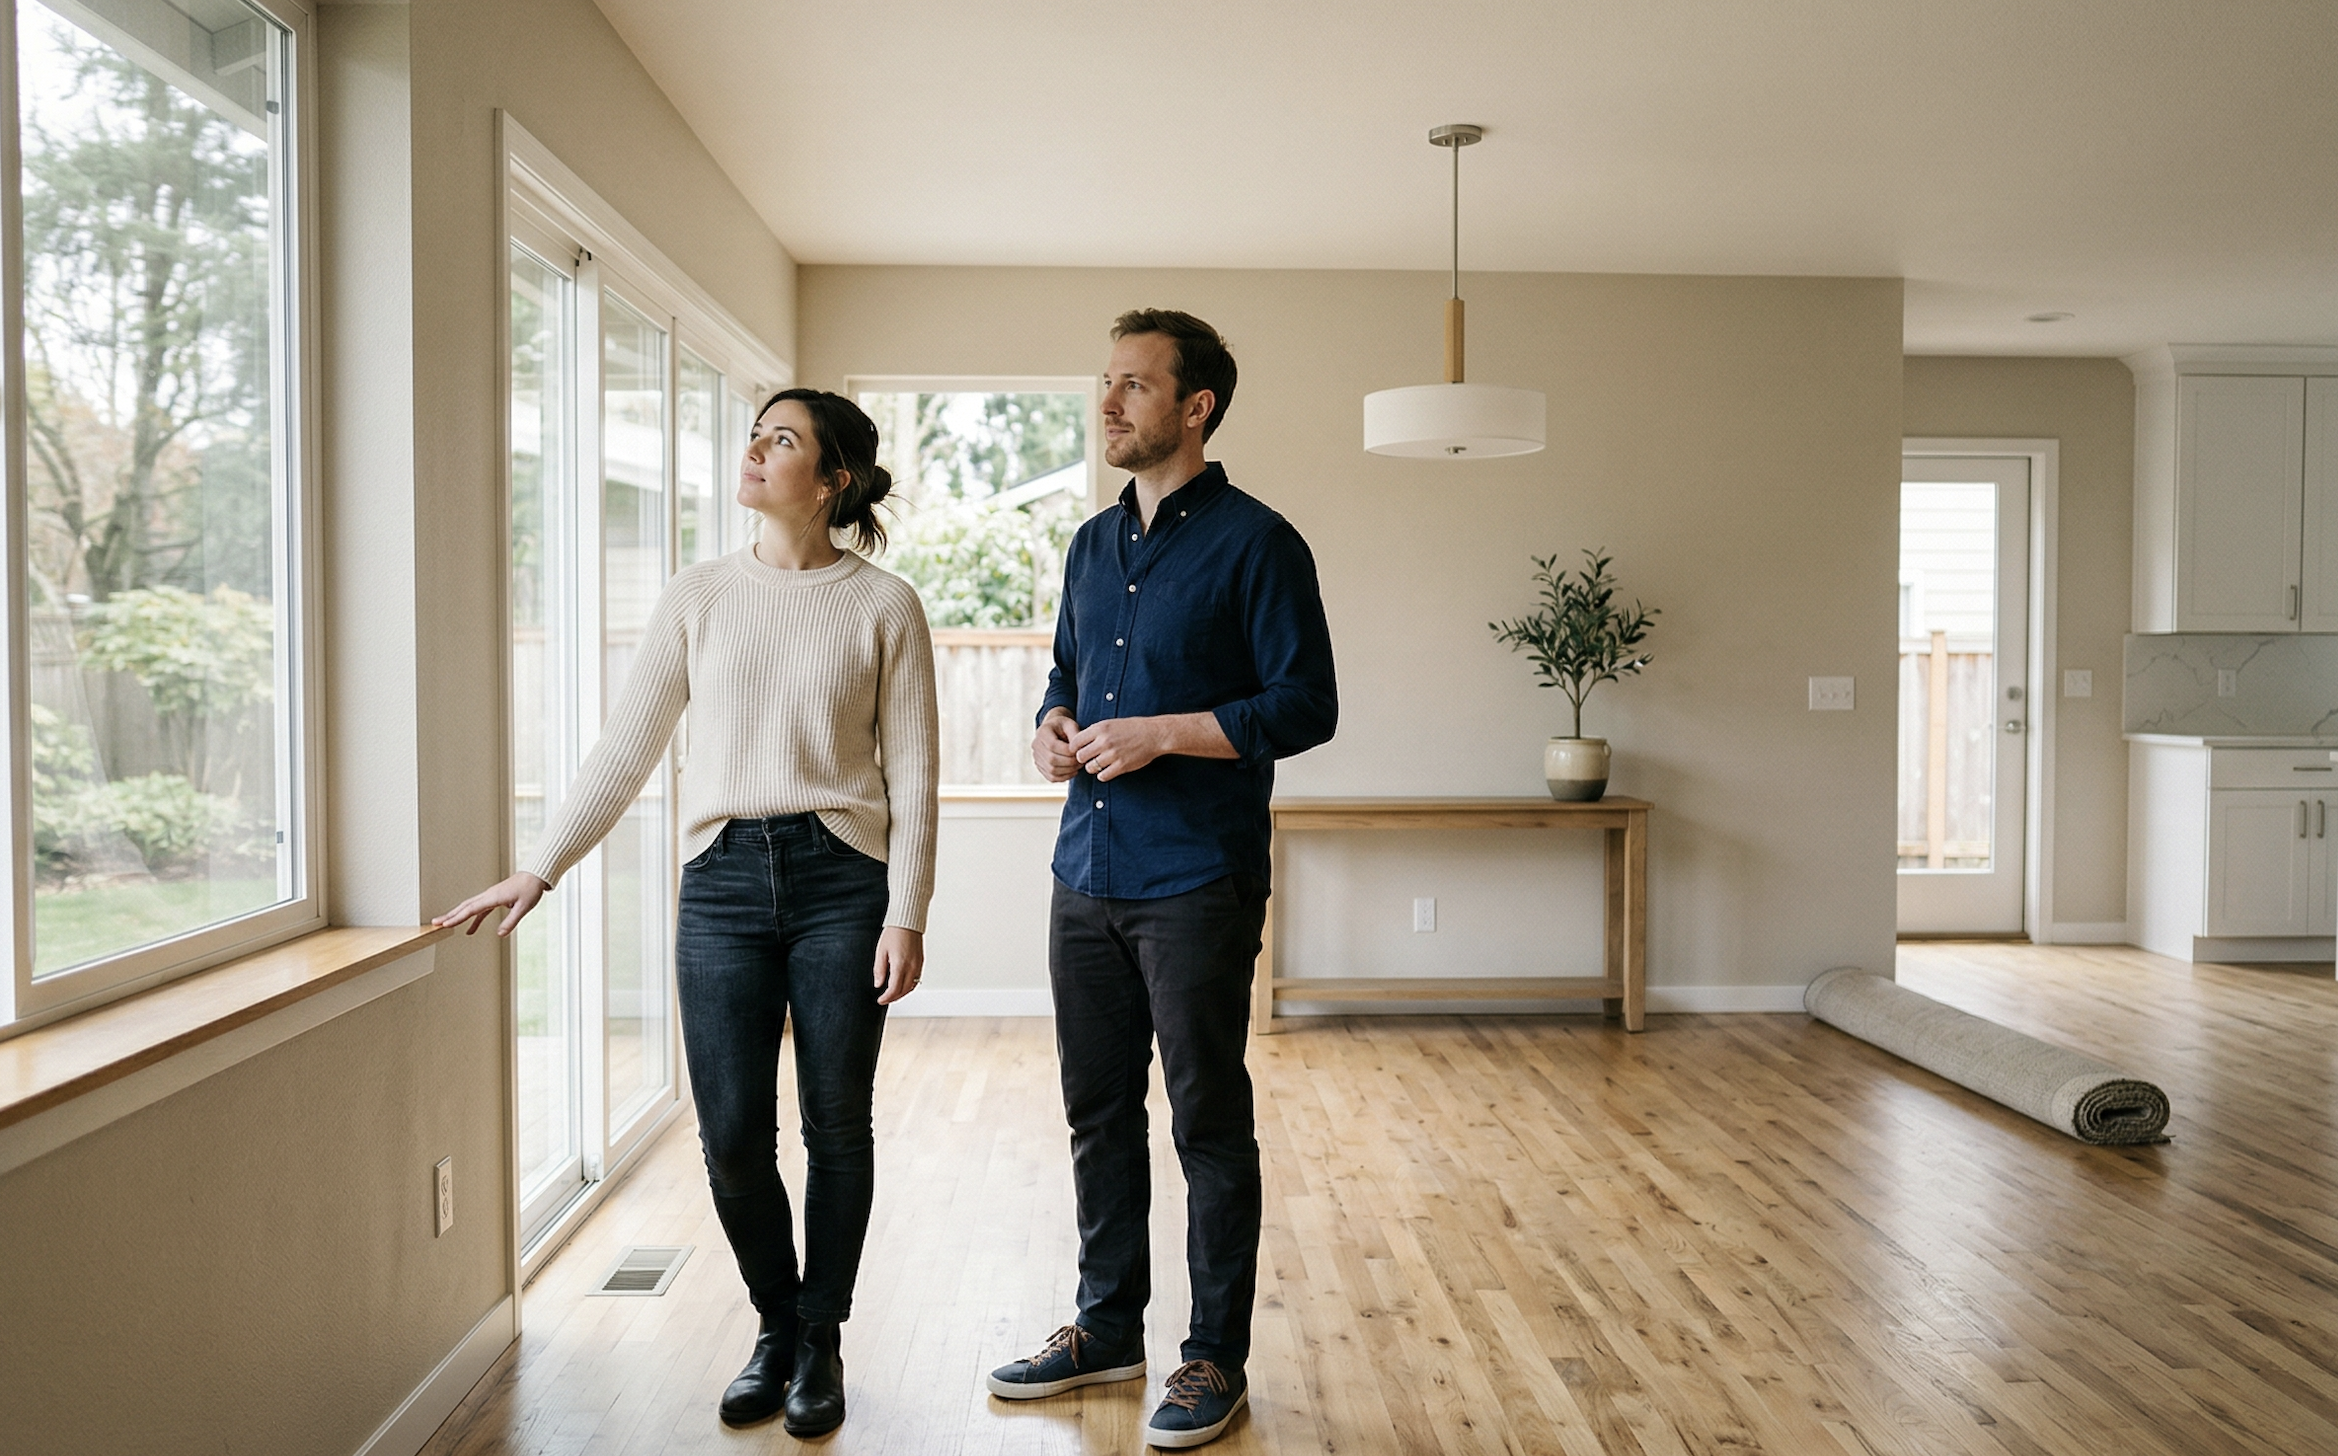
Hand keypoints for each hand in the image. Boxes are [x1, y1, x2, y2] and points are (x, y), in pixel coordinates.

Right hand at [434, 872, 550, 937]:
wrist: (535, 876)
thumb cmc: (530, 889)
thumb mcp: (523, 907)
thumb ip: (511, 921)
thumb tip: (500, 934)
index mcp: (493, 897)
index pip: (471, 909)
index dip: (457, 917)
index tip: (445, 924)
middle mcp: (488, 895)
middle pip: (465, 906)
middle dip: (450, 915)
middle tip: (435, 923)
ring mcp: (490, 897)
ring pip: (470, 907)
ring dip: (457, 915)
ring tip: (445, 924)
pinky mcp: (494, 899)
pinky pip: (480, 910)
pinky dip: (473, 919)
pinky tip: (470, 930)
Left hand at [873, 926, 923, 1004]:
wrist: (907, 922)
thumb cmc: (893, 934)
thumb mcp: (881, 951)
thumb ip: (879, 970)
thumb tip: (878, 984)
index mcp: (900, 965)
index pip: (894, 989)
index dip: (886, 998)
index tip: (880, 1000)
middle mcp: (912, 967)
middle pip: (903, 991)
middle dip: (893, 998)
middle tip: (884, 999)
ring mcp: (918, 965)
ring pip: (911, 987)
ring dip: (902, 993)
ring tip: (892, 994)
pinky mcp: (921, 962)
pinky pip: (916, 979)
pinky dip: (909, 986)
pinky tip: (901, 985)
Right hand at [1033, 709, 1080, 781]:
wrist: (1055, 731)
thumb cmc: (1064, 727)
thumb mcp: (1071, 725)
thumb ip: (1075, 735)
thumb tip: (1078, 749)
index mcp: (1042, 732)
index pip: (1053, 745)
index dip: (1068, 751)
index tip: (1080, 751)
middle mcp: (1036, 745)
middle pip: (1051, 759)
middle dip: (1070, 762)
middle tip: (1082, 761)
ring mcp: (1036, 758)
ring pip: (1052, 770)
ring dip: (1068, 771)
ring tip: (1079, 765)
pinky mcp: (1040, 767)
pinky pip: (1052, 777)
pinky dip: (1064, 777)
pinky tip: (1073, 771)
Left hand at [1069, 717, 1171, 781]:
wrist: (1154, 734)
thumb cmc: (1132, 728)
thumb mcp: (1111, 723)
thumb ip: (1095, 732)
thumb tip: (1078, 742)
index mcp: (1100, 728)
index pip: (1075, 742)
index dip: (1075, 749)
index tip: (1080, 751)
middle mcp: (1104, 741)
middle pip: (1080, 756)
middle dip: (1083, 759)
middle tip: (1089, 759)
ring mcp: (1113, 754)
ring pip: (1090, 768)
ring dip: (1093, 768)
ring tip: (1100, 764)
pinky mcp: (1121, 766)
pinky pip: (1102, 776)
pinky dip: (1103, 775)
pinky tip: (1108, 770)